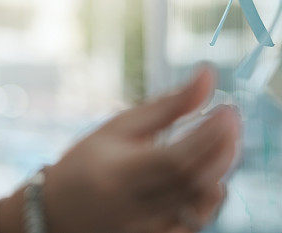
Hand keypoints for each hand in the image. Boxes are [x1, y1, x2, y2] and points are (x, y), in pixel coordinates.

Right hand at [39, 65, 240, 232]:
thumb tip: (206, 74)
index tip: (228, 110)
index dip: (208, 135)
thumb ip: (167, 106)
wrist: (59, 212)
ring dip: (220, 169)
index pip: (176, 159)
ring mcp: (148, 230)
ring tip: (219, 143)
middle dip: (223, 148)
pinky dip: (210, 195)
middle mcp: (134, 207)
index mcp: (118, 174)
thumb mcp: (118, 128)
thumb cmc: (87, 162)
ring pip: (203, 203)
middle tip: (231, 121)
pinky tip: (206, 174)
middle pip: (195, 181)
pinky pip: (198, 221)